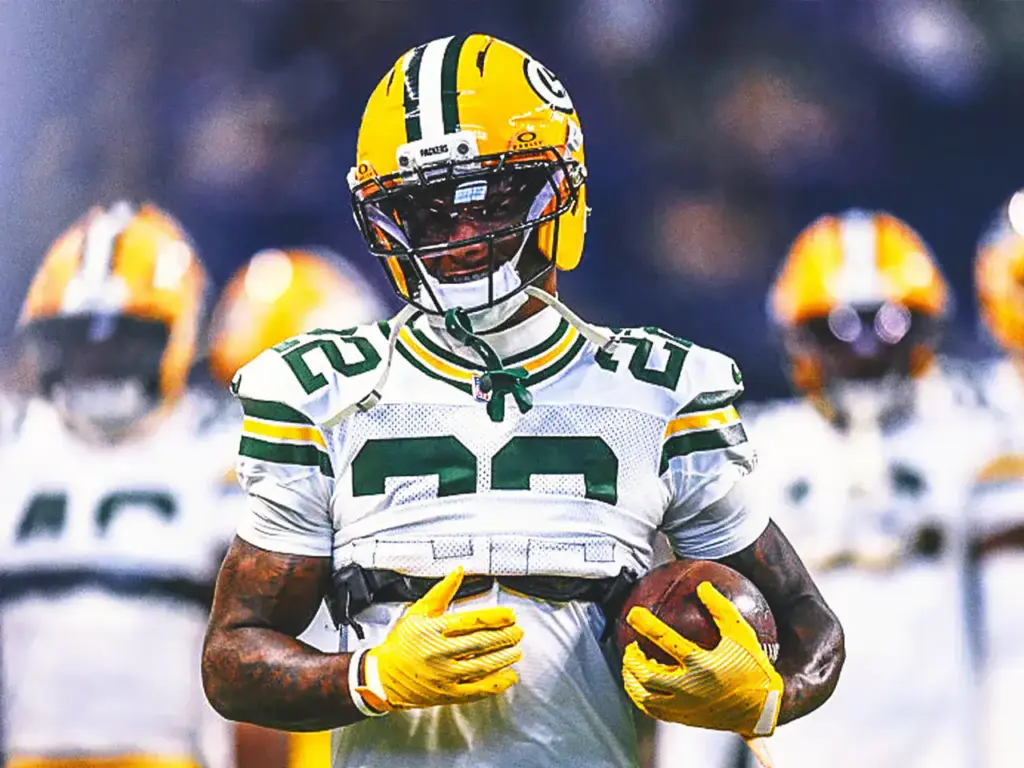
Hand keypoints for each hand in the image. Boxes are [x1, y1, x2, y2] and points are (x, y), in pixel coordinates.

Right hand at [355, 567, 522, 711]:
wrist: (383, 676)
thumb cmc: (402, 642)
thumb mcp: (418, 611)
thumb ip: (442, 591)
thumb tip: (458, 570)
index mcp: (434, 629)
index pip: (472, 621)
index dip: (495, 617)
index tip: (510, 615)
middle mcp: (439, 652)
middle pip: (481, 643)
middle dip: (505, 637)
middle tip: (518, 632)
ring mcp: (444, 675)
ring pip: (483, 666)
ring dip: (504, 658)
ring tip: (516, 651)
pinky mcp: (447, 694)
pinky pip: (477, 690)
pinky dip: (497, 684)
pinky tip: (509, 676)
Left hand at [621, 581, 782, 737]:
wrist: (764, 710)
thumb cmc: (754, 669)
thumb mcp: (742, 635)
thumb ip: (721, 609)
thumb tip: (703, 586)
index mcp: (702, 665)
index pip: (664, 640)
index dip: (645, 624)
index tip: (633, 613)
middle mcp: (690, 688)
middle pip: (646, 674)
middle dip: (631, 659)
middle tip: (630, 647)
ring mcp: (685, 707)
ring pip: (644, 696)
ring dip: (631, 681)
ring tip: (630, 667)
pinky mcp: (685, 719)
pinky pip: (654, 711)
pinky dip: (641, 698)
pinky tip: (641, 687)